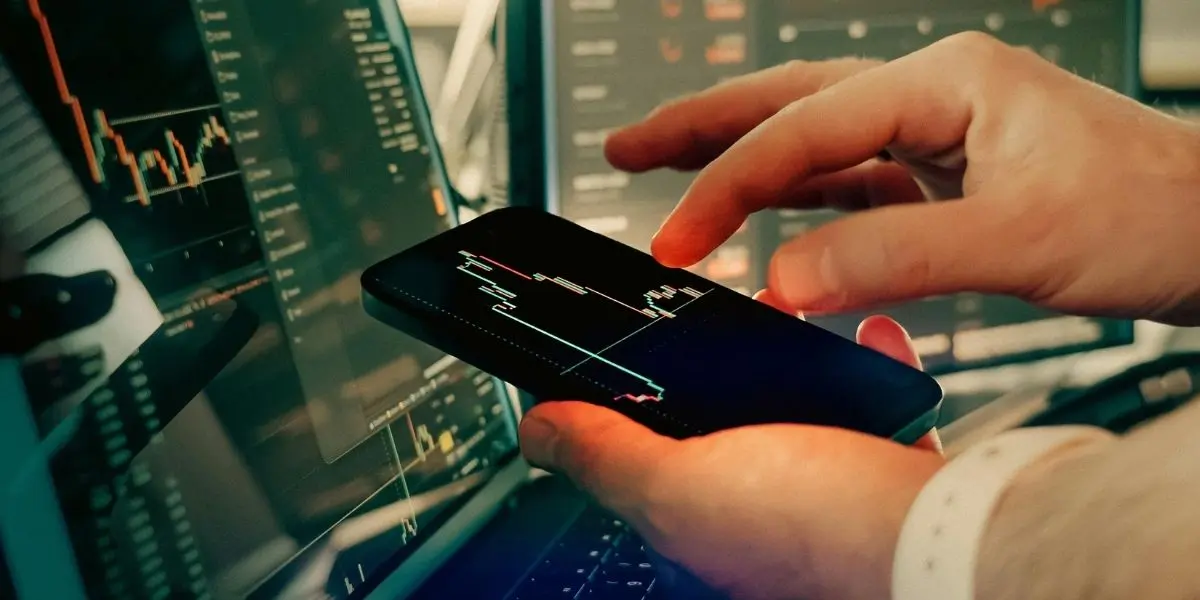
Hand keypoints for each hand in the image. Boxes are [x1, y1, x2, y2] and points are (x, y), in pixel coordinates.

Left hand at [519, 298, 943, 599]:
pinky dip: (867, 374)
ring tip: (784, 321)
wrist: (956, 542)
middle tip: (718, 328)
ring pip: (797, 426)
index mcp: (701, 541)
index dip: (628, 419)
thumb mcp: (680, 486)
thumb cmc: (824, 532)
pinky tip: (866, 337)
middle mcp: (763, 532)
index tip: (633, 364)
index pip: (641, 473)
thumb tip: (537, 432)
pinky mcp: (890, 489)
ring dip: (789, 370)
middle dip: (719, 381)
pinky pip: (873, 421)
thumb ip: (606, 454)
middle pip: (723, 441)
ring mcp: (829, 510)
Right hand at [605, 32, 1199, 324]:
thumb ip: (891, 255)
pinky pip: (849, 182)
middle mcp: (934, 95)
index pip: (805, 130)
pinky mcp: (945, 176)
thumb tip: (782, 278)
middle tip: (623, 145)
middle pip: (789, 101)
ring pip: (812, 138)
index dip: (728, 187)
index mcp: (947, 83)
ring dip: (738, 157)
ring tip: (664, 167)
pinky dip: (796, 202)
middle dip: (701, 125)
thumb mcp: (1019, 238)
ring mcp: (937, 134)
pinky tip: (763, 220)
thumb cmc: (1152, 215)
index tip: (674, 242)